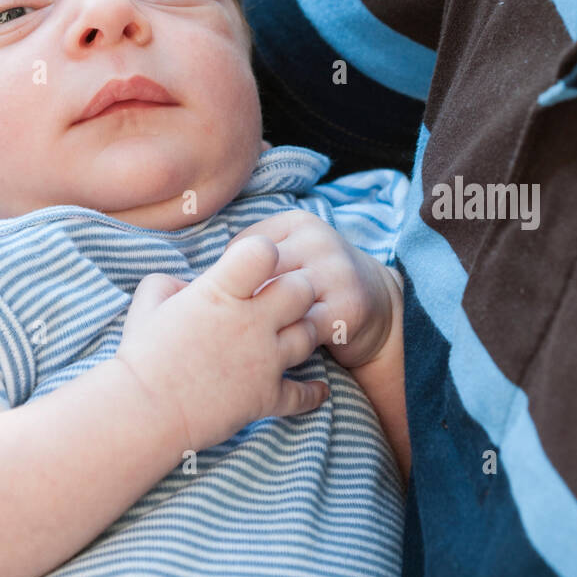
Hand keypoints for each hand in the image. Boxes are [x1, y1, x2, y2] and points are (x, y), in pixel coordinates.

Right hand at [115, 236, 328, 452]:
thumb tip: (192, 285)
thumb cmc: (142, 354)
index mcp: (221, 291)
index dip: (264, 253)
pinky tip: (317, 388)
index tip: (255, 264)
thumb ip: (175, 281)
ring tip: (288, 337)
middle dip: (295, 290)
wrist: (144, 411)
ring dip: (302, 334)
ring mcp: (263, 360)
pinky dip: (312, 392)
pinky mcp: (267, 397)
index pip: (265, 252)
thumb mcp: (150, 298)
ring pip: (309, 335)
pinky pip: (304, 394)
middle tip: (280, 300)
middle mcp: (251, 321)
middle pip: (302, 290)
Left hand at [225, 210, 399, 370]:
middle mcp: (318, 241)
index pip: (242, 249)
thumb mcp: (293, 256)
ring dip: (261, 327)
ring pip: (279, 302)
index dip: (230, 280)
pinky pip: (303, 330)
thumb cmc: (319, 284)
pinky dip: (285, 344)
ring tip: (245, 345)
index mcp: (297, 222)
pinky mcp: (349, 307)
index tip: (229, 302)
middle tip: (224, 331)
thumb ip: (256, 261)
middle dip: (241, 304)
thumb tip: (194, 281)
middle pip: (259, 274)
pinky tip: (276, 354)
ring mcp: (336, 272)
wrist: (382, 306)